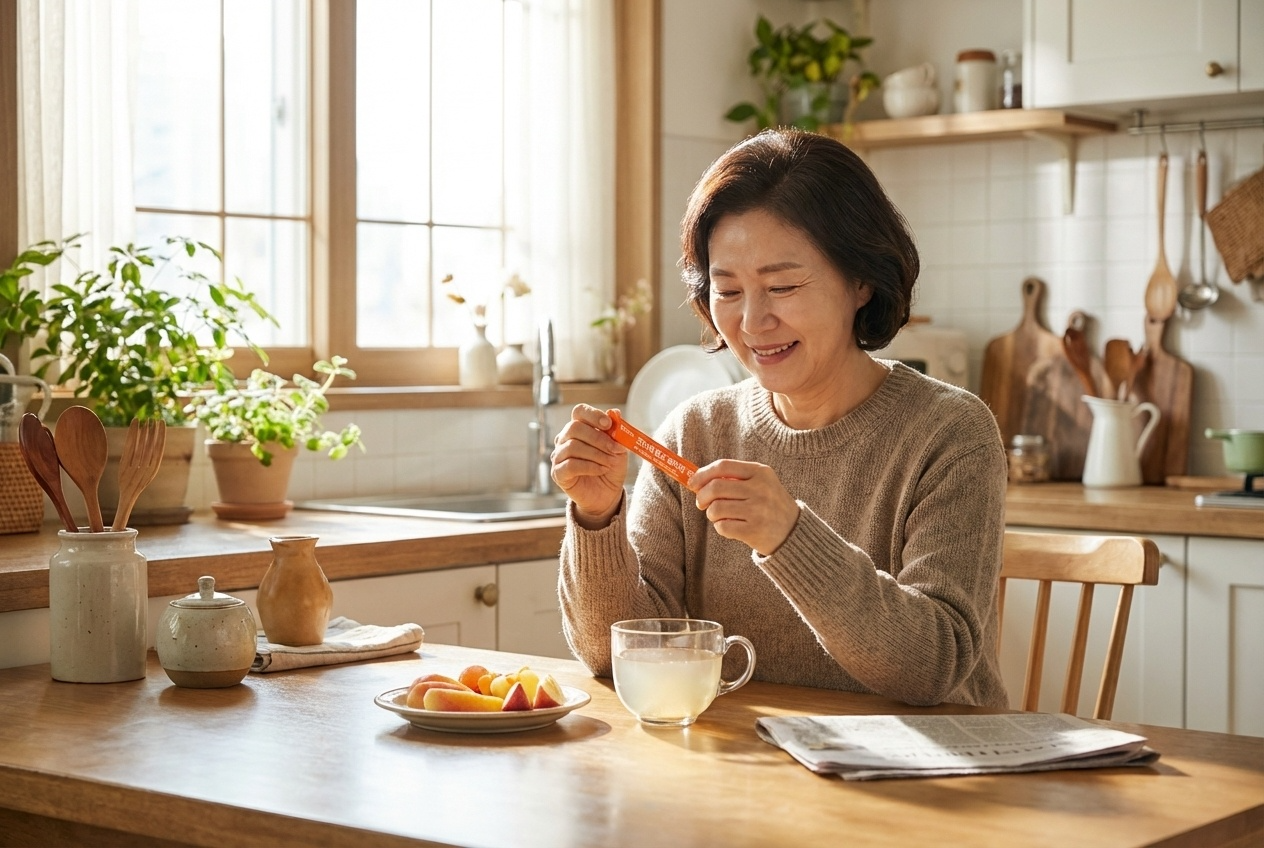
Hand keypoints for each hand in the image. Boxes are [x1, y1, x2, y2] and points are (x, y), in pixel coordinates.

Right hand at [551, 404, 627, 527]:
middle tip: (614, 449)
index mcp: (579, 428)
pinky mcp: (558, 473)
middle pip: (574, 427)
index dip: (593, 415)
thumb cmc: (611, 468)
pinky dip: (589, 466)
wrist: (607, 494)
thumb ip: (616, 431)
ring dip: (596, 454)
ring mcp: (559, 456)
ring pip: (572, 446)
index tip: (608, 424)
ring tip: (609, 463)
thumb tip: (614, 412)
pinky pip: (570, 465)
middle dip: (598, 438)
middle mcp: (565, 439)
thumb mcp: (619, 449)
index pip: (579, 411)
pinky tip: (600, 470)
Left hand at [689, 460, 799, 555]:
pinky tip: (730, 527)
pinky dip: (720, 527)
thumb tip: (697, 478)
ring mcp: (757, 510)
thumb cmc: (769, 504)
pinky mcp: (754, 531)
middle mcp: (760, 489)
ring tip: (719, 516)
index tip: (692, 482)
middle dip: (702, 496)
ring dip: (712, 514)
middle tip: (701, 503)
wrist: (793, 531)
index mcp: (760, 472)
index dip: (702, 474)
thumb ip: (734, 478)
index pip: (723, 466)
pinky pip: (722, 527)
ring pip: (716, 508)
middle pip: (715, 487)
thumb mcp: (760, 483)